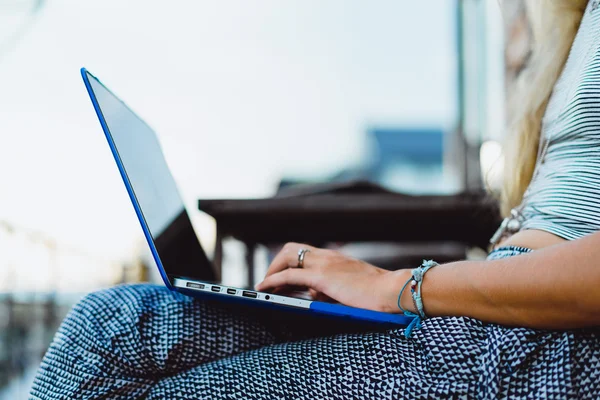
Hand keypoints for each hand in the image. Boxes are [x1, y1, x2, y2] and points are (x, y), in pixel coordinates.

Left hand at [255, 242, 411, 312]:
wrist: (392, 291)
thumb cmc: (377, 294)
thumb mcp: (350, 288)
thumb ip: (331, 287)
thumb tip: (312, 293)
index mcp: (335, 258)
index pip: (306, 252)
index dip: (289, 261)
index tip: (281, 273)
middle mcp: (327, 256)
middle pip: (292, 248)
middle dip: (276, 262)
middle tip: (269, 280)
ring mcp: (324, 264)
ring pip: (287, 256)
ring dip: (272, 269)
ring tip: (263, 286)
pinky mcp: (322, 277)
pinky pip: (289, 275)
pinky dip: (274, 280)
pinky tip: (266, 288)